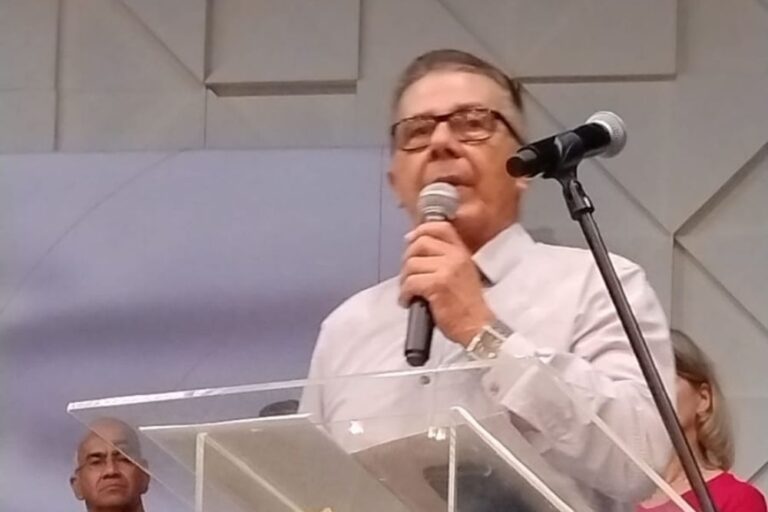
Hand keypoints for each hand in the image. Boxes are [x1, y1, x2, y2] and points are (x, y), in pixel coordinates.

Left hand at [400, 221, 493, 345]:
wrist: (477, 326)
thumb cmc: (467, 306)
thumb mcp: (463, 274)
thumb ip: (445, 260)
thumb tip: (418, 251)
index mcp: (462, 252)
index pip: (440, 228)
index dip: (421, 230)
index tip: (410, 240)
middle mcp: (455, 257)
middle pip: (420, 243)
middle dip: (407, 259)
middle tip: (407, 275)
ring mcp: (447, 270)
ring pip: (411, 264)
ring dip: (404, 280)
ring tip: (409, 293)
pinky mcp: (437, 285)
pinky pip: (410, 282)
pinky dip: (404, 294)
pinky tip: (408, 301)